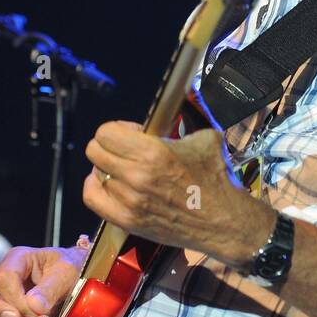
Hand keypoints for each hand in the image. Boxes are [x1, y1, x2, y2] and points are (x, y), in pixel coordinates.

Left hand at [83, 120, 263, 265]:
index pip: (106, 132)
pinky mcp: (128, 220)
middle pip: (94, 151)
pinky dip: (95, 188)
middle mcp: (137, 175)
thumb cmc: (216, 178)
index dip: (118, 129)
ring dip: (108, 169)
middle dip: (109, 146)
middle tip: (125, 150)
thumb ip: (186, 118)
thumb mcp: (205, 138)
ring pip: (95, 174)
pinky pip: (92, 198)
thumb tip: (183, 96)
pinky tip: (109, 185)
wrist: (223, 221)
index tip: (133, 134)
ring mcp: (130, 200)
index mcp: (153, 151)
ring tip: (124, 170)